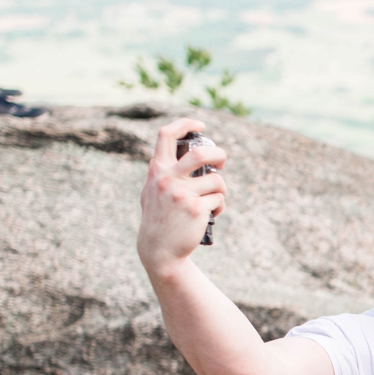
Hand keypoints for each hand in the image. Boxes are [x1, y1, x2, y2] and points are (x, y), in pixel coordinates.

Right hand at [137, 118, 226, 275]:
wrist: (160, 250)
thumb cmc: (159, 220)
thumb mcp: (152, 192)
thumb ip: (163, 174)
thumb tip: (185, 155)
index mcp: (157, 170)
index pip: (166, 135)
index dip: (185, 124)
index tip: (200, 125)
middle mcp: (168, 179)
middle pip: (201, 153)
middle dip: (219, 154)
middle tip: (222, 161)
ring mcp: (182, 194)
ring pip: (217, 181)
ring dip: (220, 190)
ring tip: (213, 201)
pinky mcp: (197, 209)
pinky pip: (219, 200)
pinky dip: (219, 206)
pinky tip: (211, 215)